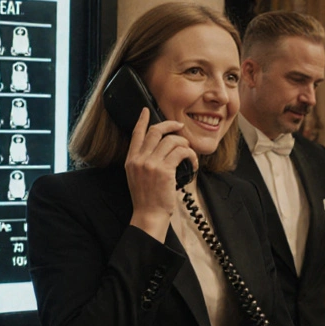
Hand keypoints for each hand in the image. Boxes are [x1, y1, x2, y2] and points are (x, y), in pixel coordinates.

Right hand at [125, 108, 197, 238]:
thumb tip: (160, 148)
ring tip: (189, 154)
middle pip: (156, 131)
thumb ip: (143, 162)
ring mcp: (151, 164)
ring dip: (185, 144)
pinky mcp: (164, 170)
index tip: (145, 110)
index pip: (136, 134)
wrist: (149, 216)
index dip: (141, 120)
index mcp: (131, 160)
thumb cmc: (147, 199)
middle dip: (171, 125)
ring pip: (172, 141)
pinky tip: (193, 163)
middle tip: (180, 127)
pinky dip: (190, 155)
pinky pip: (181, 152)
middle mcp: (139, 159)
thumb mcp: (137, 177)